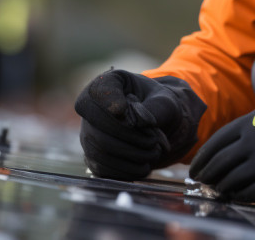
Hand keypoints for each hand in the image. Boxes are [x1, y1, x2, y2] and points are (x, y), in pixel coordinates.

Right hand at [74, 70, 205, 179]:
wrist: (155, 124)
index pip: (97, 91)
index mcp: (106, 84)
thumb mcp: (165, 100)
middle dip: (131, 137)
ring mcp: (89, 135)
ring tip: (154, 151)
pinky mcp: (94, 158)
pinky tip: (145, 164)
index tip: (125, 109)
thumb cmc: (157, 105)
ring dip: (133, 155)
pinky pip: (105, 169)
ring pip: (102, 152)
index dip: (110, 102)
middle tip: (154, 140)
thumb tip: (139, 122)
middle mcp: (90, 109)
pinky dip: (129, 170)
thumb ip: (156, 107)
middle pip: (99, 129)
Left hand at [188, 102, 254, 201]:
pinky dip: (238, 195)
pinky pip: (247, 193)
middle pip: (219, 163)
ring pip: (230, 180)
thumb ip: (250, 122)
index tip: (196, 167)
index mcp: (251, 123)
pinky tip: (236, 194)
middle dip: (206, 174)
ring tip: (217, 188)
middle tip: (200, 180)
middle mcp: (253, 143)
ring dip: (220, 186)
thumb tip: (227, 139)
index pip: (216, 142)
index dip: (202, 157)